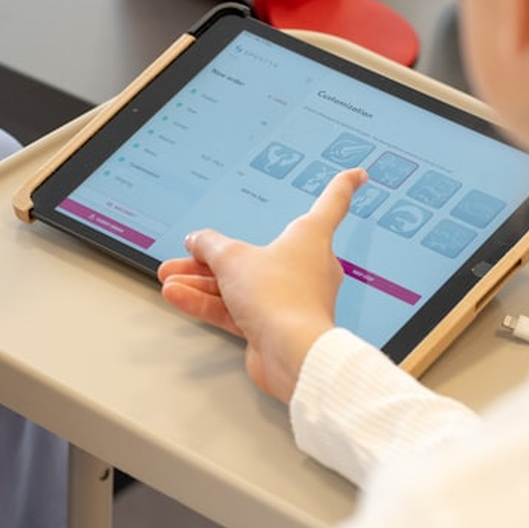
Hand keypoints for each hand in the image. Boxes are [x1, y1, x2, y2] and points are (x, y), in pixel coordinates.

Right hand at [158, 168, 365, 402]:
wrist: (291, 353)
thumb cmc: (282, 299)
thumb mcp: (233, 258)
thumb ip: (211, 245)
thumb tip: (198, 240)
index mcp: (310, 237)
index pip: (332, 203)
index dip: (343, 185)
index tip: (357, 174)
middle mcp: (305, 266)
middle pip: (258, 252)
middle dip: (217, 254)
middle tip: (191, 251)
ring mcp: (290, 298)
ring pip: (242, 283)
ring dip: (204, 280)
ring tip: (172, 277)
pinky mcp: (274, 326)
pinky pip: (236, 308)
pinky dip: (208, 302)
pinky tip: (180, 296)